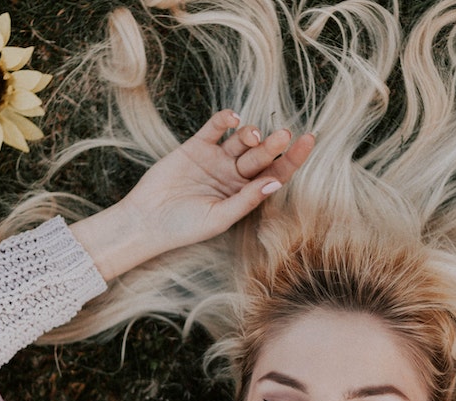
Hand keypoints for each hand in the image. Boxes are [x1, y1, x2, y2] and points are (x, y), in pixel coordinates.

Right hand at [70, 110, 315, 279]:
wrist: (147, 221)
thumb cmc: (185, 227)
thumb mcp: (220, 217)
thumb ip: (247, 199)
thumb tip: (276, 182)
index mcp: (246, 193)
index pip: (276, 173)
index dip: (293, 158)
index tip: (308, 141)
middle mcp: (234, 174)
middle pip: (261, 156)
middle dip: (272, 146)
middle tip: (283, 135)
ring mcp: (216, 158)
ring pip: (240, 140)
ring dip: (250, 134)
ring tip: (252, 135)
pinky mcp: (195, 146)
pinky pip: (214, 129)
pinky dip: (224, 121)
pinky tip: (233, 119)